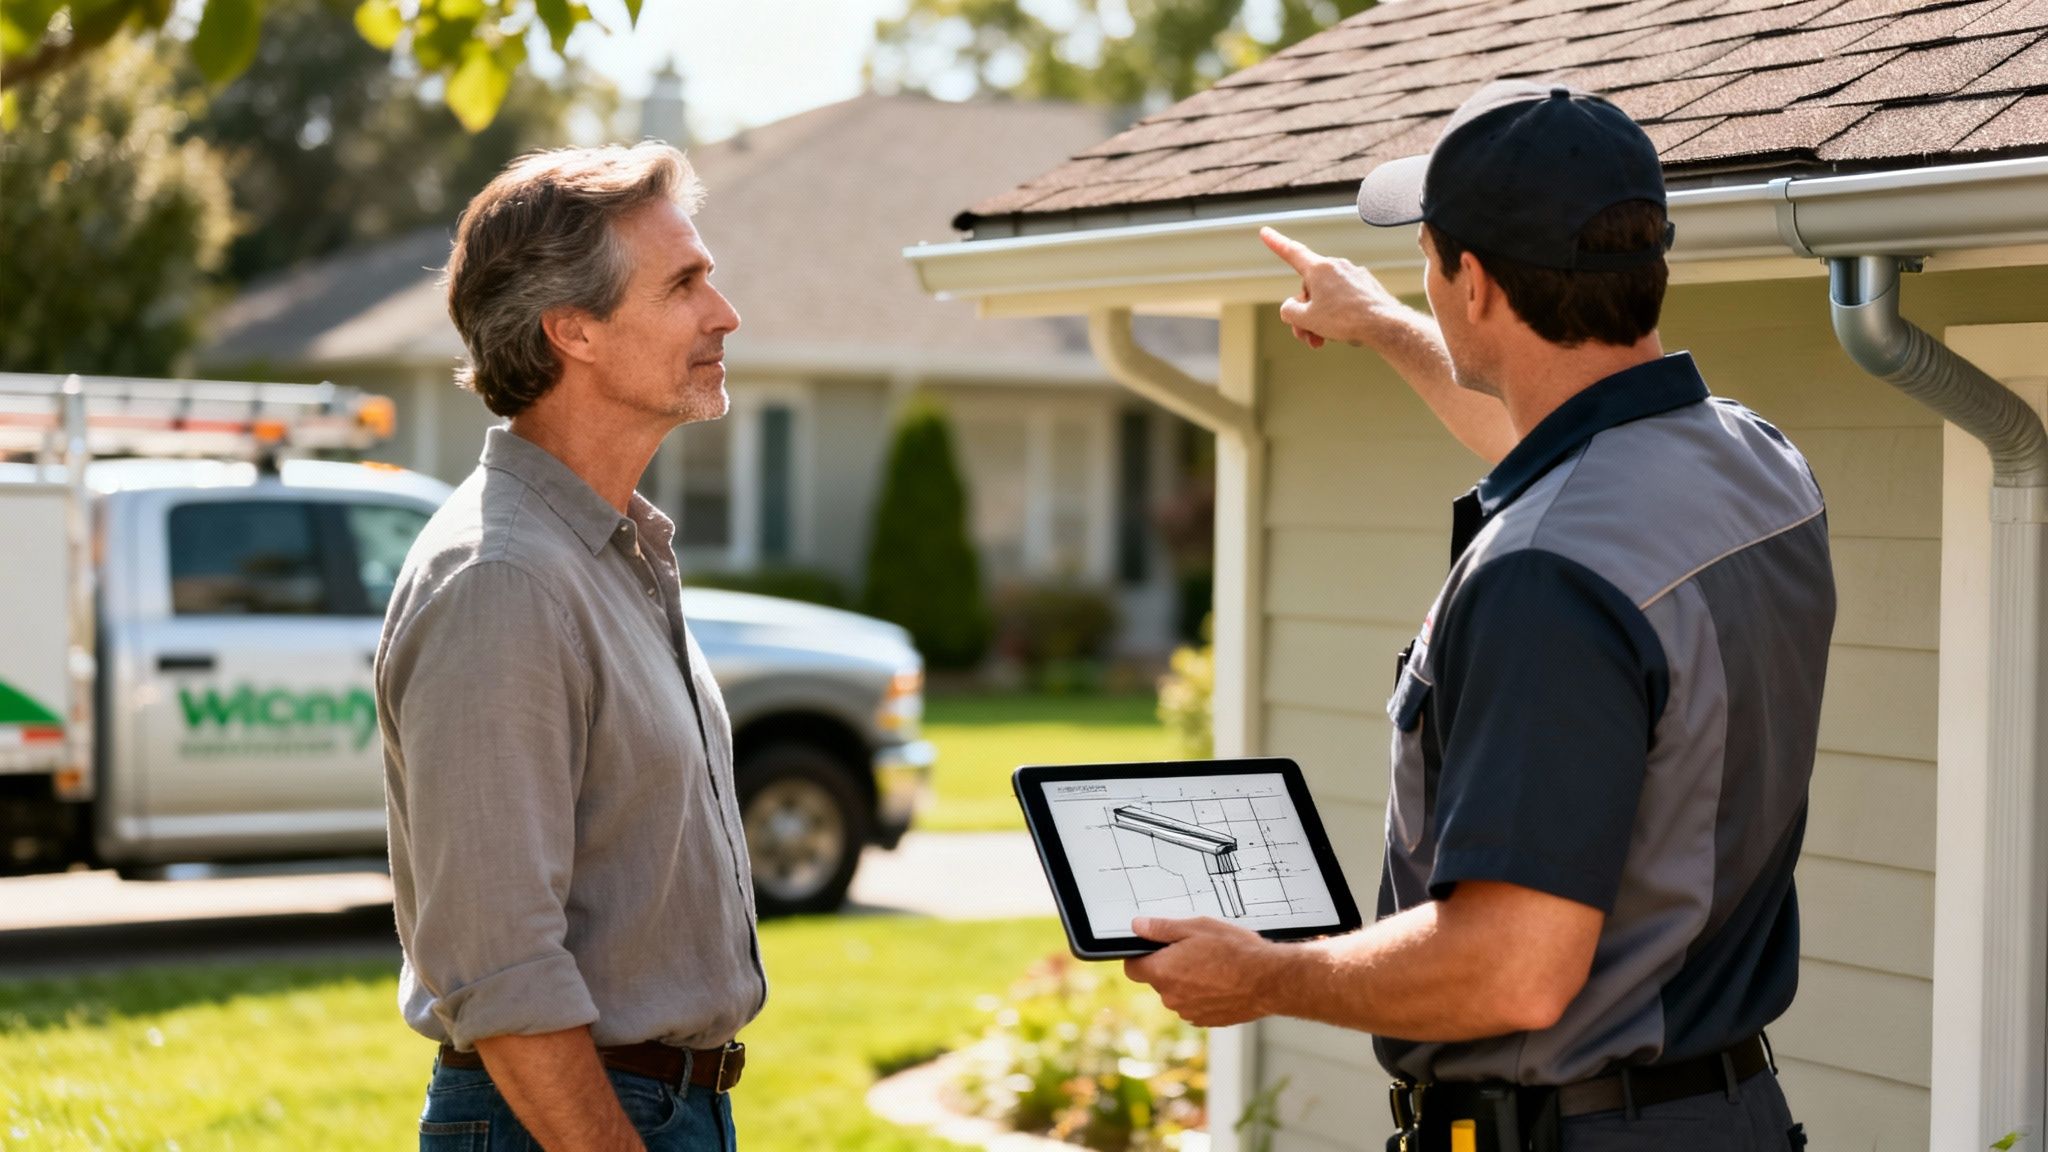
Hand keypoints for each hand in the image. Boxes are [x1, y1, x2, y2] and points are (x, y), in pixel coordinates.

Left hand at [1122, 916, 1281, 1026]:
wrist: (1268, 980)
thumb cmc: (1235, 952)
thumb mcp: (1196, 927)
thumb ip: (1162, 928)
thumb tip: (1139, 927)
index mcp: (1163, 972)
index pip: (1132, 968)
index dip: (1140, 956)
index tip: (1152, 948)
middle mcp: (1171, 997)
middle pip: (1158, 980)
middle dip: (1169, 966)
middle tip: (1194, 950)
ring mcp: (1188, 1012)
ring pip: (1178, 993)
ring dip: (1188, 981)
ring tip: (1213, 965)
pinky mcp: (1206, 1021)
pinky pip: (1195, 1005)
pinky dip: (1203, 994)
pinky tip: (1221, 981)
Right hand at [1260, 226, 1407, 351]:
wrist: (1384, 325)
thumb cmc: (1345, 320)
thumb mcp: (1306, 319)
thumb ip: (1290, 311)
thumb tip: (1292, 308)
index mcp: (1318, 269)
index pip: (1292, 252)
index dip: (1276, 243)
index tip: (1265, 231)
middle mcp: (1336, 266)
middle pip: (1309, 289)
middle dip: (1305, 313)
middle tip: (1307, 336)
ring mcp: (1354, 275)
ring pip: (1327, 297)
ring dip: (1320, 319)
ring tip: (1323, 340)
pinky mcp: (1366, 286)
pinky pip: (1344, 299)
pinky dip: (1338, 315)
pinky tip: (1344, 332)